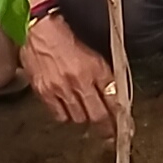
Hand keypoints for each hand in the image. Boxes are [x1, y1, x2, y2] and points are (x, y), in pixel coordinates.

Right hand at [23, 10, 117, 128]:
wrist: (39, 29)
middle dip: (105, 127)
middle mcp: (80, 80)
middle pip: (97, 115)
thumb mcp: (92, 53)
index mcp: (95, 68)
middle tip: (108, 133)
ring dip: (84, 118)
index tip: (123, 126)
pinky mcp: (44, 92)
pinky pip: (59, 115)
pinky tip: (67, 109)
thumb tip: (113, 96)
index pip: (113, 99)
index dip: (119, 116)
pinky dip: (65, 116)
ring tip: (85, 114)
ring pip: (79, 118)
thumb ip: (103, 75)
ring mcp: (61, 88)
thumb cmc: (65, 37)